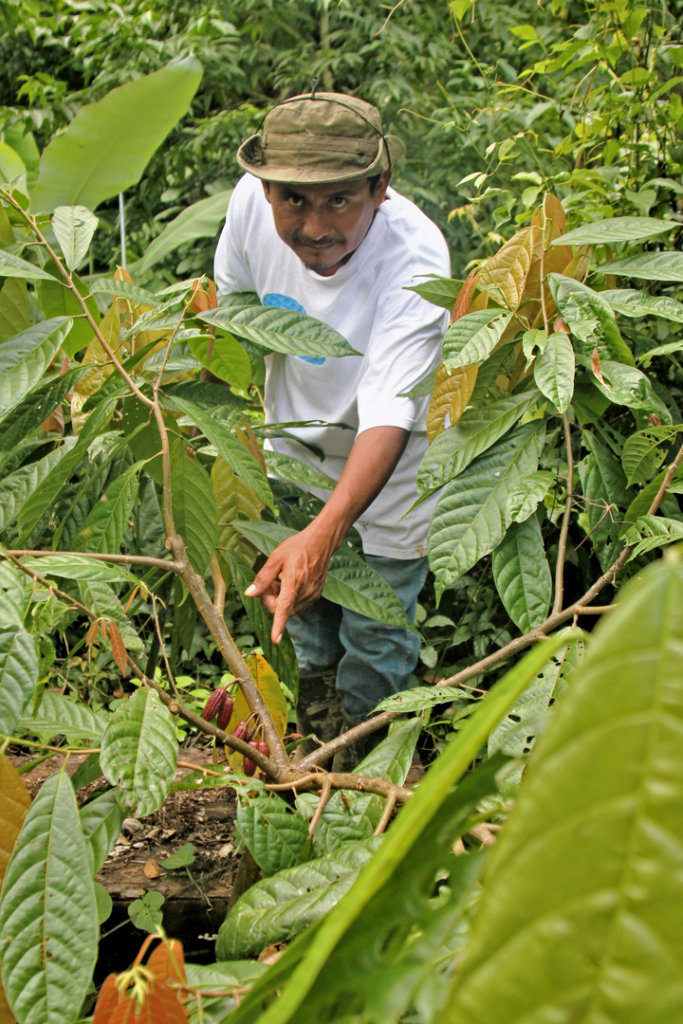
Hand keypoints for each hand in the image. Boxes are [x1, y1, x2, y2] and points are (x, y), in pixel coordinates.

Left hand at [244, 524, 334, 642]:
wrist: (321, 543)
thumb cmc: (298, 547)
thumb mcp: (276, 558)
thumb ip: (262, 578)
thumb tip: (249, 594)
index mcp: (294, 581)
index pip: (284, 607)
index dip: (278, 624)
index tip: (275, 639)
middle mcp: (305, 591)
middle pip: (281, 609)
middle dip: (271, 600)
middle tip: (270, 583)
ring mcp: (312, 594)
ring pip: (289, 609)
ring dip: (280, 600)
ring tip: (282, 580)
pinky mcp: (316, 595)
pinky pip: (297, 605)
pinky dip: (290, 599)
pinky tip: (290, 583)